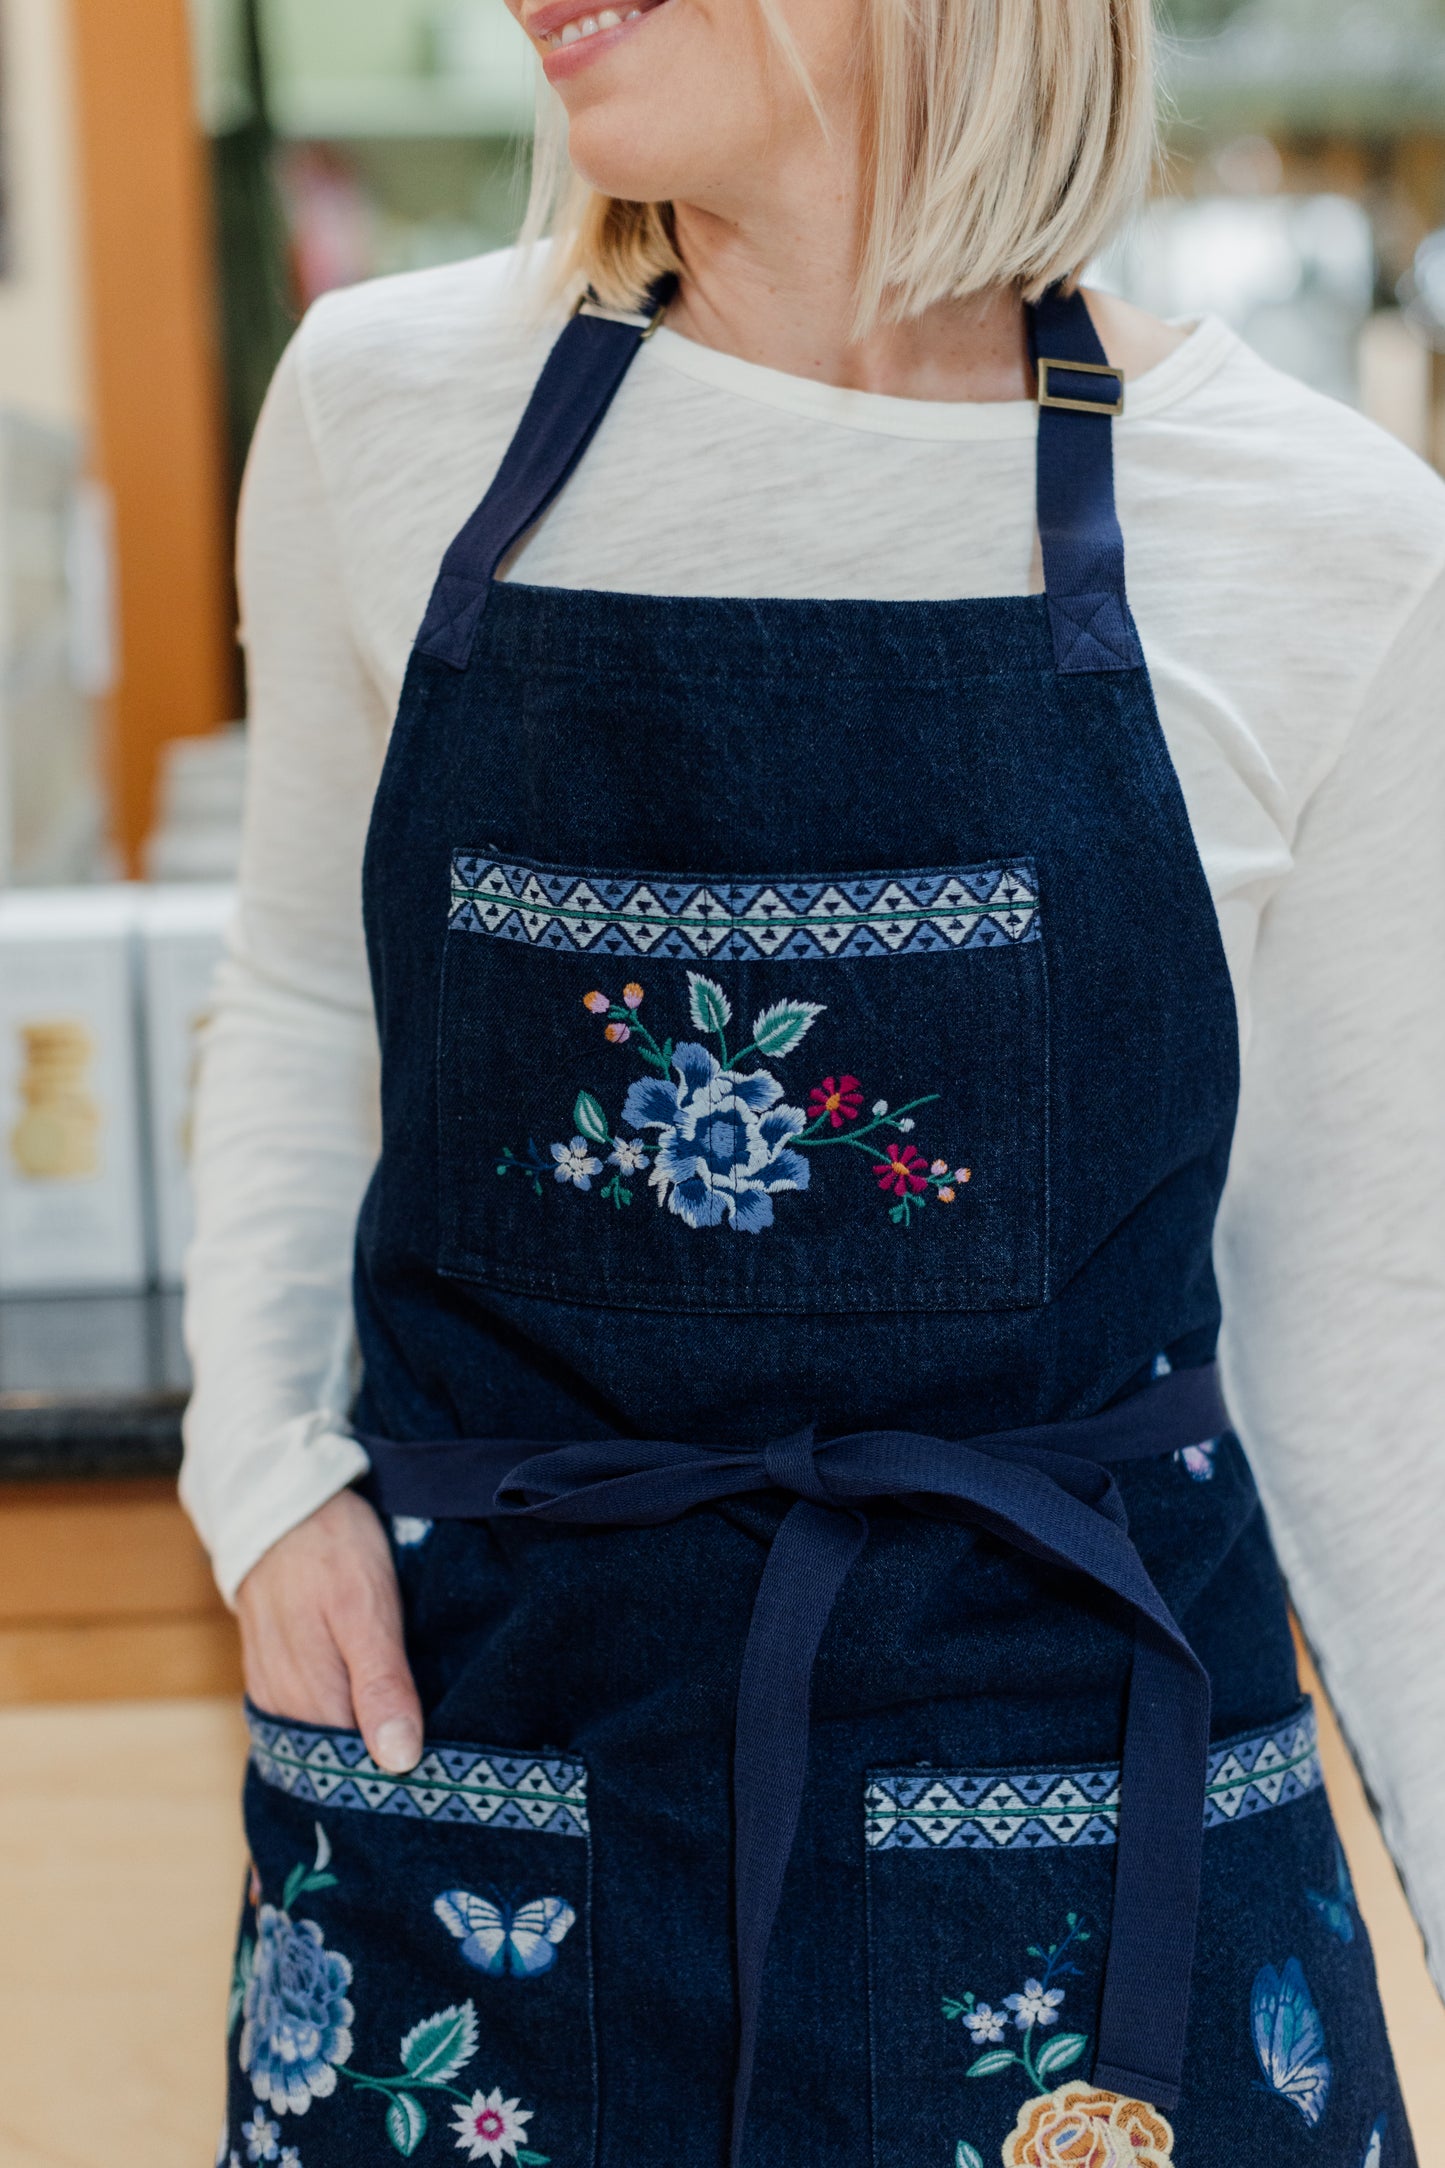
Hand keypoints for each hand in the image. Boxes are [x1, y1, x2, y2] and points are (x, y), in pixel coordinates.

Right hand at [236, 1488, 423, 1773]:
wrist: (280, 1503)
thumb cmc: (331, 1550)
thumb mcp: (367, 1610)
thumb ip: (381, 1686)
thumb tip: (399, 1762)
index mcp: (310, 1702)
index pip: (354, 1777)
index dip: (397, 1789)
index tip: (442, 1787)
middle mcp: (284, 1710)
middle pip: (336, 1768)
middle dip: (382, 1775)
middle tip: (441, 1774)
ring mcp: (275, 1693)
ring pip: (322, 1746)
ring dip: (363, 1754)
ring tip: (418, 1754)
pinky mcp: (275, 1675)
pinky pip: (309, 1721)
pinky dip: (341, 1728)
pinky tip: (374, 1722)